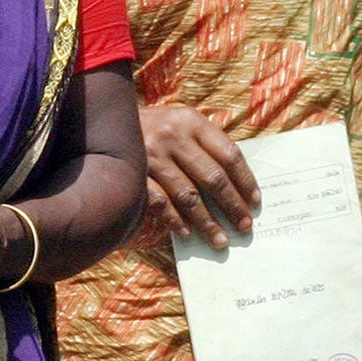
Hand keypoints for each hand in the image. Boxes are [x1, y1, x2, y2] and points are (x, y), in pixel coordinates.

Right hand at [141, 105, 259, 248]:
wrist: (106, 120)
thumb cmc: (155, 126)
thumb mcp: (181, 122)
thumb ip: (206, 144)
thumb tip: (237, 183)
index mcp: (191, 122)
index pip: (229, 155)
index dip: (245, 181)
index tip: (255, 202)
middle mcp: (173, 137)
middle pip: (213, 178)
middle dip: (232, 206)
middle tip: (244, 227)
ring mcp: (152, 156)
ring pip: (189, 196)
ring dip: (207, 222)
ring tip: (220, 240)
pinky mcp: (134, 174)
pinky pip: (161, 203)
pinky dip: (175, 220)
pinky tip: (187, 234)